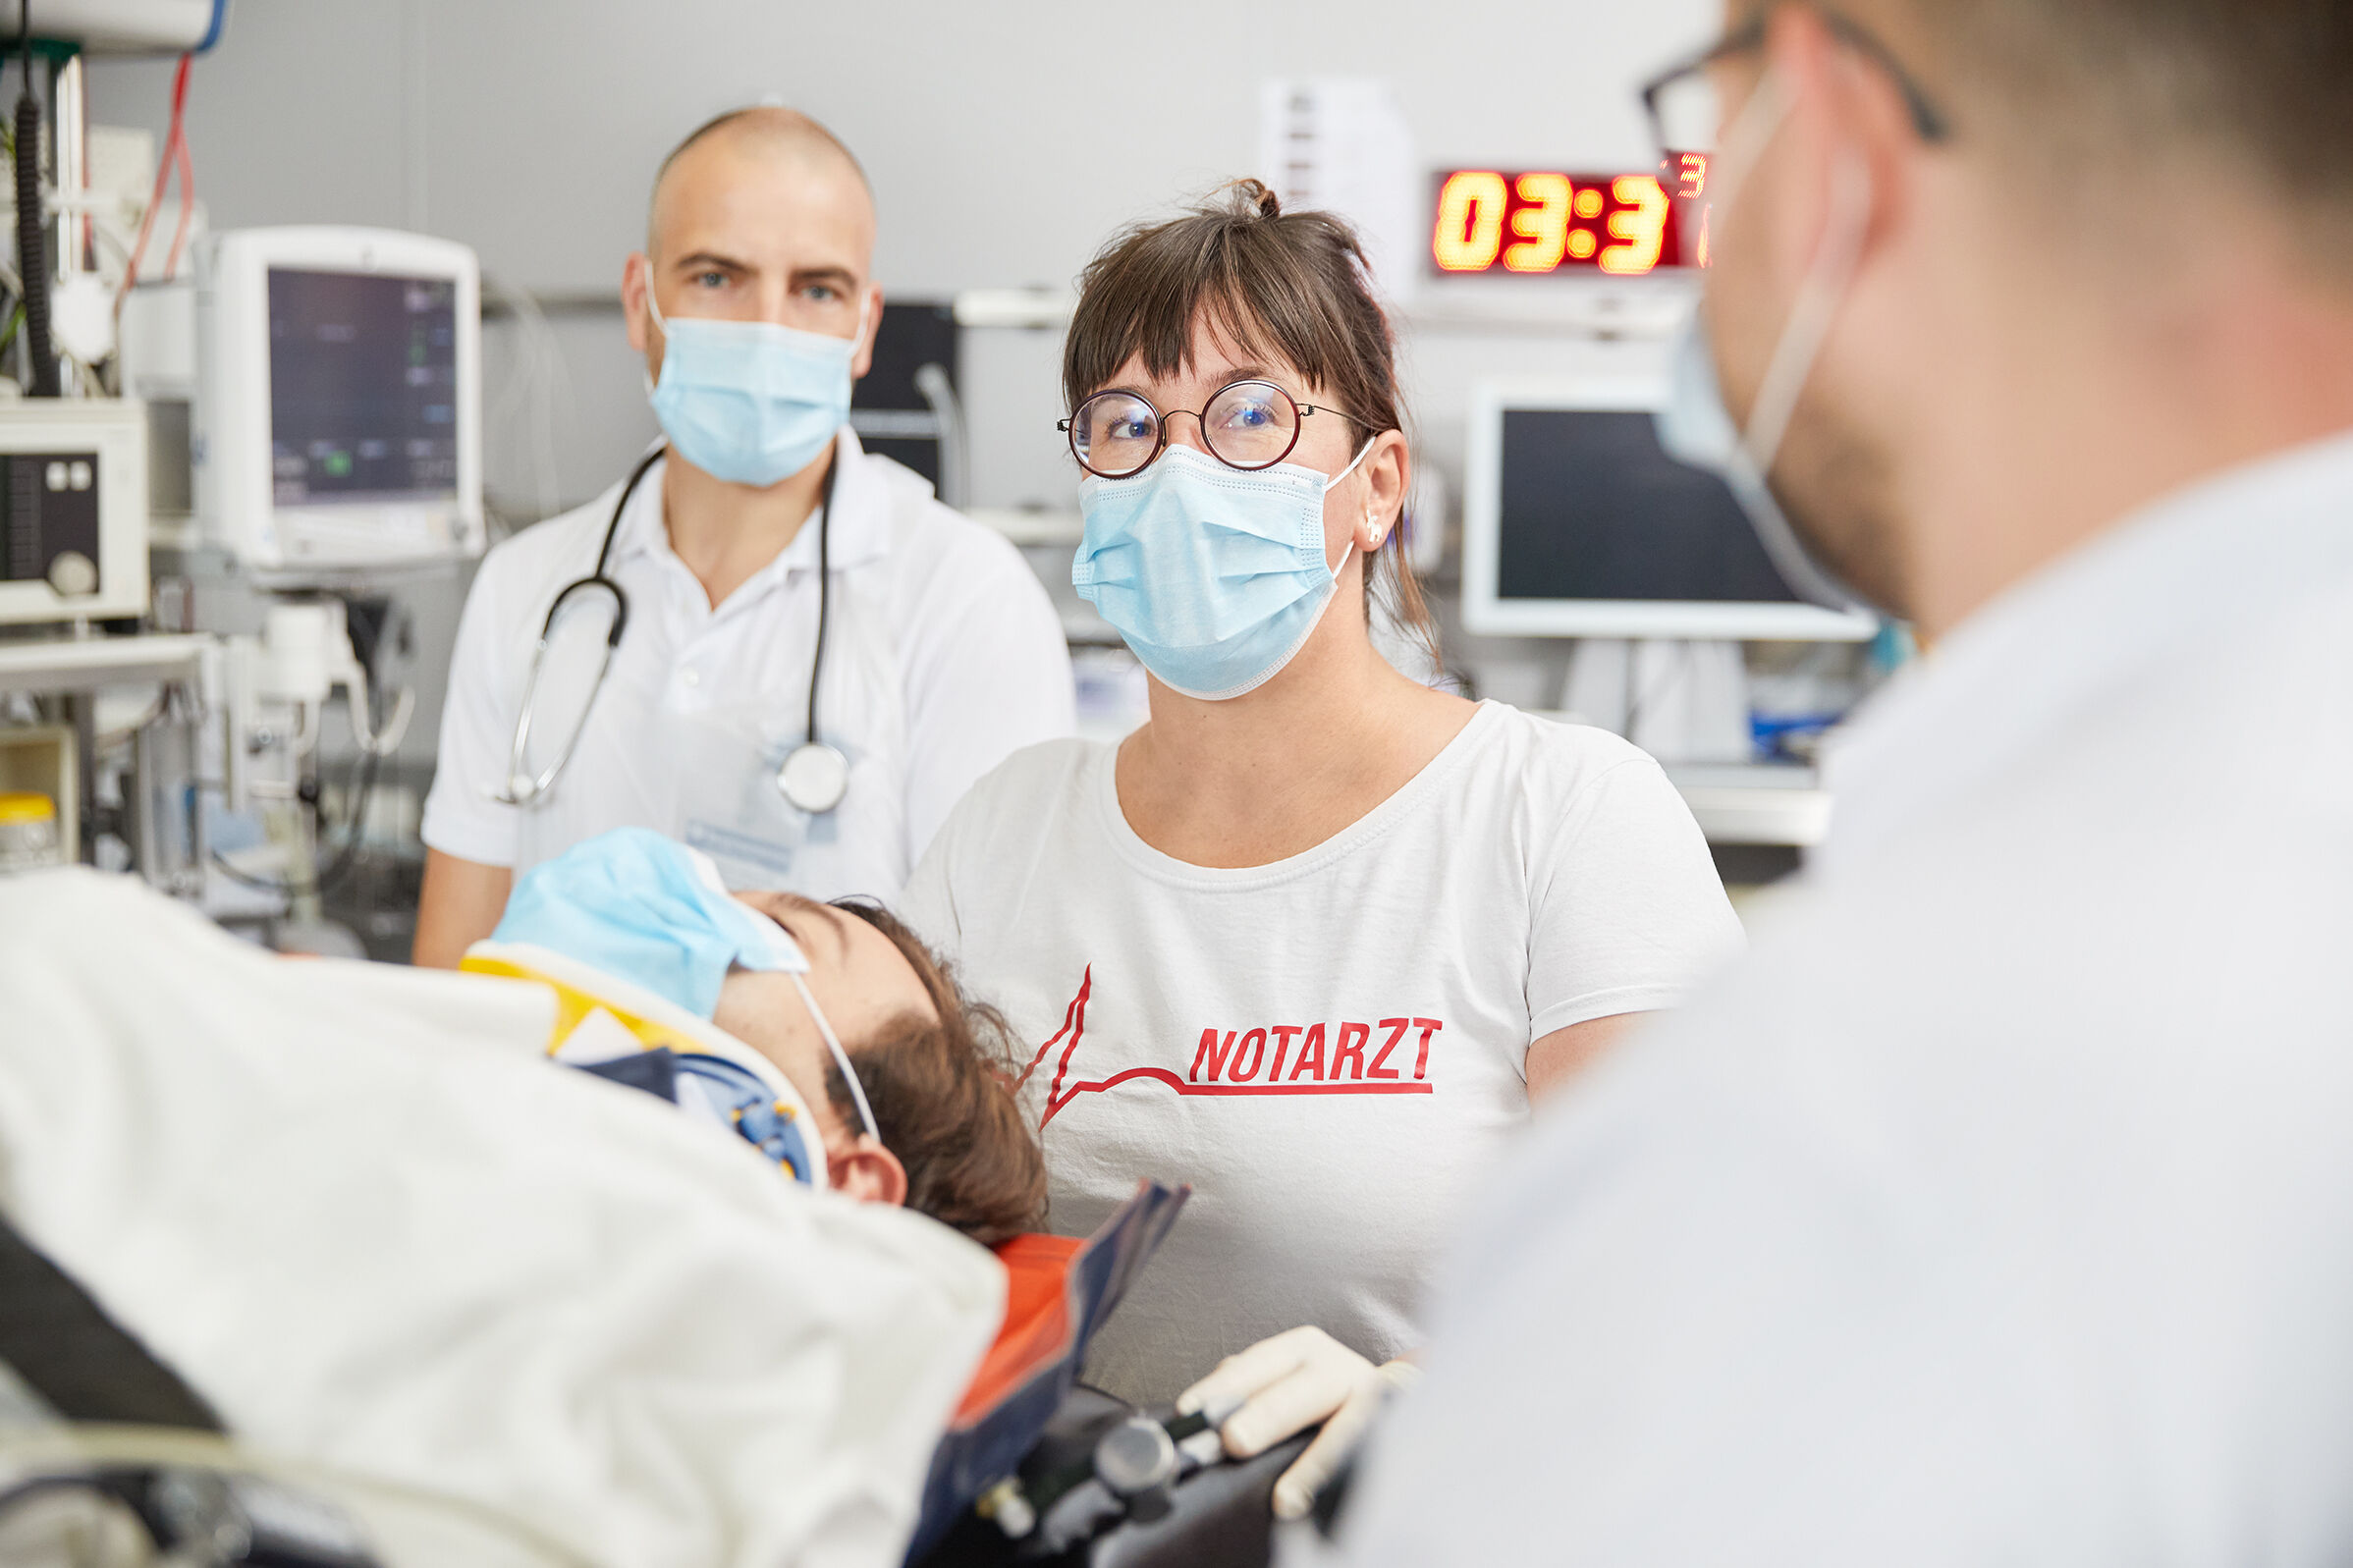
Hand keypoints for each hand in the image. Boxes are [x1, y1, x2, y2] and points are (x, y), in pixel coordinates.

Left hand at [1175, 1326, 1421, 1520]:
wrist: (1396, 1401)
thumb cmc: (1320, 1397)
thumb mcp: (1285, 1380)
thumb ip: (1246, 1391)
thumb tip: (1190, 1418)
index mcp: (1302, 1348)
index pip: (1257, 1364)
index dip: (1223, 1387)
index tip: (1191, 1412)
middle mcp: (1338, 1367)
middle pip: (1300, 1391)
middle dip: (1266, 1417)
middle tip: (1233, 1442)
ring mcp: (1374, 1399)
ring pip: (1347, 1426)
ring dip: (1316, 1464)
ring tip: (1286, 1500)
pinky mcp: (1398, 1433)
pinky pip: (1376, 1455)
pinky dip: (1354, 1480)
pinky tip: (1332, 1508)